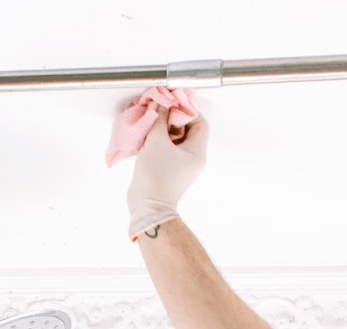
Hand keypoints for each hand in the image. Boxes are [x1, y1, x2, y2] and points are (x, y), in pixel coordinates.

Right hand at [126, 111, 208, 239]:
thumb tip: (161, 106)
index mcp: (197, 152)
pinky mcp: (169, 170)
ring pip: (176, 140)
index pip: (200, 123)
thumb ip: (159, 120)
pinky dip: (159, 141)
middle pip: (188, 130)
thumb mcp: (156, 142)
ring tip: (152, 122)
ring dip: (164, 129)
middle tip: (160, 111)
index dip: (187, 110)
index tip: (172, 103)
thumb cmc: (155, 176)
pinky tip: (148, 136)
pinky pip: (168, 150)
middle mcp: (193, 159)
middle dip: (173, 119)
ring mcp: (181, 166)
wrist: (147, 207)